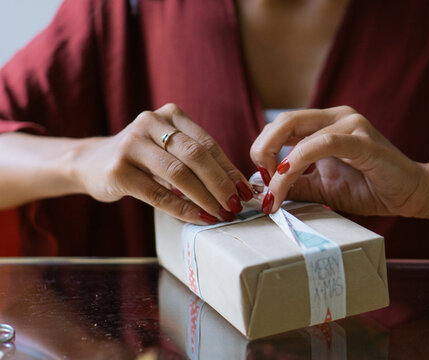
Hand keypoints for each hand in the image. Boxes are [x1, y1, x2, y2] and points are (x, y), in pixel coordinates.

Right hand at [72, 103, 252, 223]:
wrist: (90, 162)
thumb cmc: (141, 158)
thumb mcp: (168, 149)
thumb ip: (195, 160)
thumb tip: (235, 186)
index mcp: (169, 115)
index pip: (207, 143)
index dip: (229, 169)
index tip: (245, 190)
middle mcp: (150, 123)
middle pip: (196, 156)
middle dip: (220, 184)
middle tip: (235, 205)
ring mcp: (131, 144)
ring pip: (179, 174)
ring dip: (205, 198)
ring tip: (221, 214)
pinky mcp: (118, 170)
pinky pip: (158, 194)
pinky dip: (183, 208)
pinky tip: (198, 218)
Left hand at [250, 106, 428, 216]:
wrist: (411, 194)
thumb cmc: (369, 188)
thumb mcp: (321, 187)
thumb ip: (295, 183)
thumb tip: (262, 186)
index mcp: (324, 124)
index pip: (281, 126)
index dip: (263, 150)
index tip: (263, 181)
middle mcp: (336, 117)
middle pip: (283, 120)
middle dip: (262, 150)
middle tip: (262, 181)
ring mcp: (351, 124)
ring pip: (299, 130)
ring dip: (279, 164)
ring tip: (274, 191)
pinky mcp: (363, 140)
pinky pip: (323, 143)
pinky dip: (300, 158)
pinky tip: (288, 174)